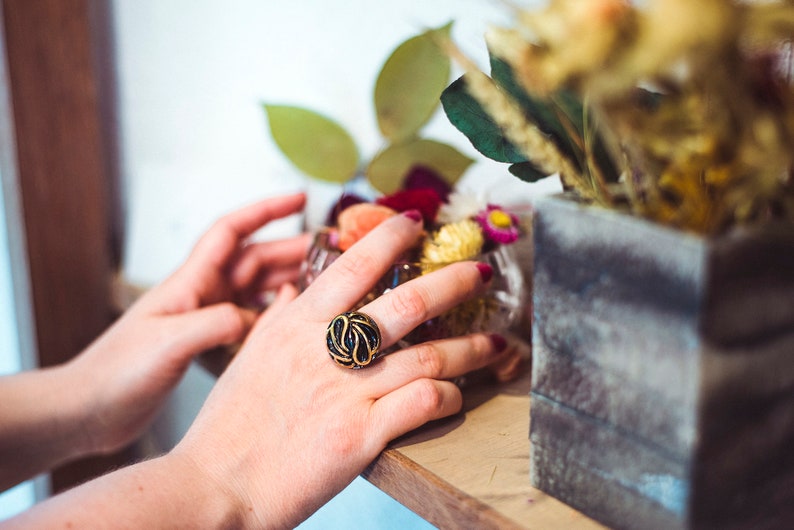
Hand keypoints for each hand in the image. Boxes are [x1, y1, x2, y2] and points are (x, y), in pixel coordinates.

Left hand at [67, 193, 309, 454]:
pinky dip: (275, 318)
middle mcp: (202, 294)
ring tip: (325, 284)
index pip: (233, 231)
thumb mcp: (168, 342)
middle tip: (332, 252)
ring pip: (257, 291)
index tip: (299, 198)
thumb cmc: (116, 371)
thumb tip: (256, 318)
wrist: (88, 409)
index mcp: (190, 282)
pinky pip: (251, 322)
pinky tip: (295, 324)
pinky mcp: (207, 344)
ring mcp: (206, 318)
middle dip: (292, 250)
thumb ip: (215, 324)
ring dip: (289, 283)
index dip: (266, 210)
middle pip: (255, 260)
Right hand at [171, 210, 510, 527]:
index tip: (419, 224)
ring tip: (496, 342)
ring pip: (427, 356)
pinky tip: (458, 395)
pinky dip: (448, 396)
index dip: (392, 238)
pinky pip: (421, 404)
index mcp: (297, 326)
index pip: (354, 265)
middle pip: (407, 303)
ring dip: (470, 348)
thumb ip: (277, 319)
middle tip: (481, 273)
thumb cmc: (230, 424)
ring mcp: (346, 393)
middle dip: (454, 282)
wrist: (217, 484)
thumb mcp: (249, 358)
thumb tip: (293, 290)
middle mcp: (326, 350)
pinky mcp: (360, 436)